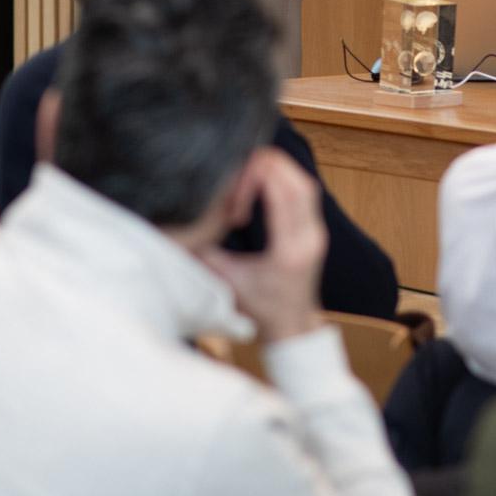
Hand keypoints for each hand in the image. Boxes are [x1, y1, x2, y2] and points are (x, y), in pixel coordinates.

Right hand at [201, 148, 327, 342]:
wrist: (292, 328)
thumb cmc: (260, 310)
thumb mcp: (227, 283)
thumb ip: (206, 255)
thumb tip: (179, 228)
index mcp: (289, 250)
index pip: (281, 194)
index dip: (255, 179)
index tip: (232, 193)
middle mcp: (309, 237)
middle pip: (298, 182)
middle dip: (267, 167)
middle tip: (238, 171)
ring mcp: (316, 233)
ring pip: (305, 184)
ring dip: (278, 171)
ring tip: (249, 172)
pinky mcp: (315, 231)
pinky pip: (306, 193)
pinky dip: (287, 180)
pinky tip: (266, 180)